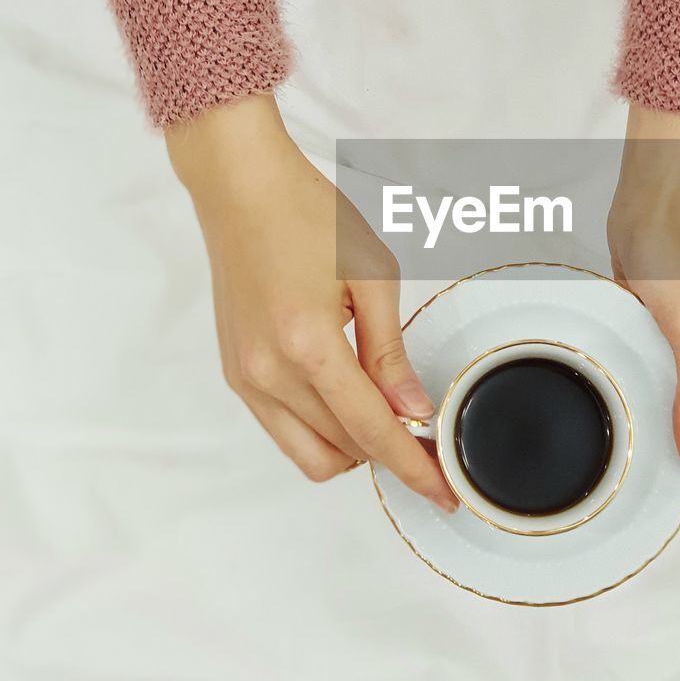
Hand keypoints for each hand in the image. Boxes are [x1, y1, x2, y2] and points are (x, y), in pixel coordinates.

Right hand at [166, 94, 456, 510]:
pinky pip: (283, 431)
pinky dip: (322, 430)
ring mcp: (246, 377)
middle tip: (425, 439)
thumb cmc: (305, 214)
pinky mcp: (235, 373)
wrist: (240, 188)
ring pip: (309, 454)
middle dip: (390, 456)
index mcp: (308, 346)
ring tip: (386, 412)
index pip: (372, 431)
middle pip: (343, 452)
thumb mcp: (371, 275)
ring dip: (354, 448)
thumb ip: (391, 351)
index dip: (413, 468)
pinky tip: (347, 398)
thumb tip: (413, 410)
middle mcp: (268, 373)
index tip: (443, 492)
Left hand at [607, 105, 679, 474]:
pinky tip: (615, 386)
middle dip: (661, 433)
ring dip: (645, 410)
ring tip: (615, 416)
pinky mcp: (668, 343)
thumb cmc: (676, 253)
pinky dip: (634, 384)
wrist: (649, 208)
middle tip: (621, 441)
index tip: (642, 467)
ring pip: (670, 407)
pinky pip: (651, 382)